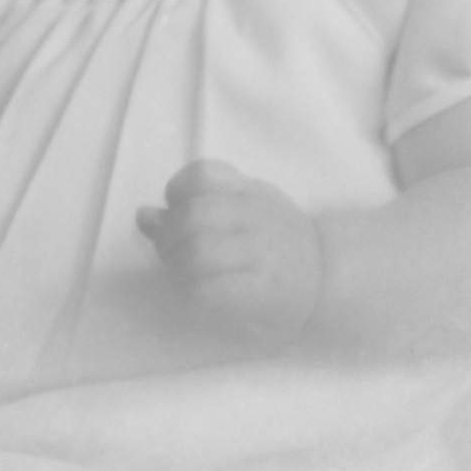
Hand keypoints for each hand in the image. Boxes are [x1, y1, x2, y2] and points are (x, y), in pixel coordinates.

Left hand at [136, 159, 322, 347]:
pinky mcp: (258, 294)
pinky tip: (195, 294)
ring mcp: (260, 257)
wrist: (326, 281)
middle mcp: (257, 219)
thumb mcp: (244, 210)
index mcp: (251, 194)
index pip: (203, 176)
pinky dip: (189, 291)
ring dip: (175, 266)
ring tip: (181, 274)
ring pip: (197, 253)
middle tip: (171, 251)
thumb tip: (145, 216)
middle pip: (194, 216)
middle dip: (168, 235)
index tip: (176, 208)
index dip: (176, 191)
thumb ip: (195, 206)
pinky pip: (207, 289)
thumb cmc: (278, 245)